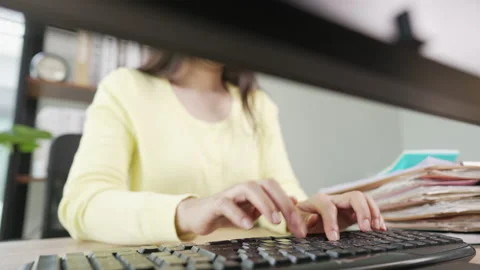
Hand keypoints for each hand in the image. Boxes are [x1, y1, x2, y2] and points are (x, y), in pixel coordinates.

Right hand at [175, 180, 306, 236]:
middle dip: (282, 203)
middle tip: (292, 224)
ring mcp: (230, 193)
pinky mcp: (216, 203)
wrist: (200, 215)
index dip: (291, 207)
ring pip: (249, 188)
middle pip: (268, 185)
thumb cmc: (229, 212)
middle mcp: (245, 187)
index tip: (300, 228)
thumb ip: (272, 205)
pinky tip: (248, 225)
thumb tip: (295, 200)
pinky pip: (227, 204)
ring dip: (264, 204)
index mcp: (256, 189)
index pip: (278, 190)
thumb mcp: (254, 210)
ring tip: (274, 221)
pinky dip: (238, 214)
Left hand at [296, 191, 386, 240]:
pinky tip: (381, 228)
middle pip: (354, 196)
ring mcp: (346, 204)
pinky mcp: (354, 211)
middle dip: (362, 211)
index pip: (327, 206)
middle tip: (366, 228)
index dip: (331, 222)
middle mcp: (335, 199)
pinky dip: (377, 216)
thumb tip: (306, 218)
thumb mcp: (295, 220)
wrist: (305, 217)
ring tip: (376, 228)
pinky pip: (369, 209)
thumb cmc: (300, 219)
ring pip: (364, 199)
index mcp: (318, 201)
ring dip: (373, 212)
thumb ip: (298, 220)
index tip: (334, 238)